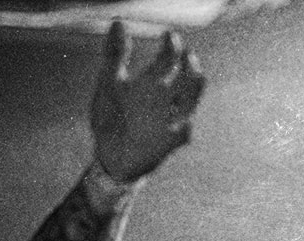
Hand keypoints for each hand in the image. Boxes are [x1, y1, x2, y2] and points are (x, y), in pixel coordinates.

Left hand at [91, 21, 205, 182]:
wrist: (110, 157)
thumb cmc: (111, 118)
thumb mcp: (109, 85)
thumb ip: (114, 55)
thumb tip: (118, 21)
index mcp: (153, 82)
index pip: (169, 57)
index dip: (172, 45)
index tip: (169, 36)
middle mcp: (167, 98)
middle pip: (186, 75)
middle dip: (185, 62)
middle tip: (178, 50)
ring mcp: (172, 119)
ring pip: (192, 98)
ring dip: (194, 85)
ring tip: (191, 71)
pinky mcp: (171, 142)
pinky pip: (184, 132)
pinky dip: (183, 126)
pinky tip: (181, 123)